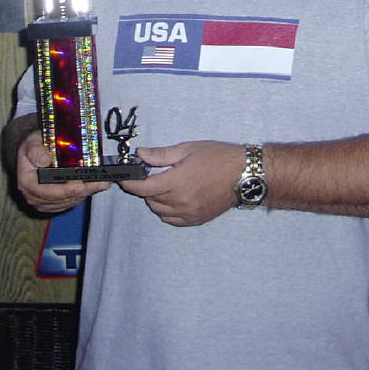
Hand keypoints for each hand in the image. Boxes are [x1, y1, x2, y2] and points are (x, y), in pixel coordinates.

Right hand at [17, 131, 110, 212]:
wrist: (34, 151)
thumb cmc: (34, 145)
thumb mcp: (32, 141)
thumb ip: (36, 150)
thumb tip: (45, 159)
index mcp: (26, 181)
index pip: (46, 191)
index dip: (65, 190)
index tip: (80, 185)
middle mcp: (33, 195)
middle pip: (60, 199)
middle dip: (81, 191)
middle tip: (98, 183)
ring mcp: (43, 201)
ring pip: (67, 202)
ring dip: (85, 193)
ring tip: (100, 183)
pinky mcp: (52, 203)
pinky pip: (69, 202)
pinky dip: (82, 195)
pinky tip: (94, 187)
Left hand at [119, 141, 244, 225]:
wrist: (244, 175)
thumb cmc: (218, 157)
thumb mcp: (188, 149)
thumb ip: (161, 155)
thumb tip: (140, 154)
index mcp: (176, 182)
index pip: (143, 188)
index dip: (130, 183)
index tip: (124, 178)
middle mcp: (180, 201)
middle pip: (150, 199)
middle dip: (145, 188)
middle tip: (149, 175)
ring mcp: (189, 213)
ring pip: (160, 211)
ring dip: (156, 200)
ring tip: (164, 186)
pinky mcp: (196, 220)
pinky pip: (173, 220)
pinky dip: (167, 211)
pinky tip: (173, 199)